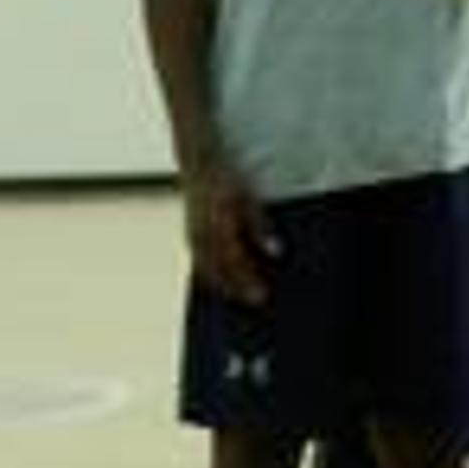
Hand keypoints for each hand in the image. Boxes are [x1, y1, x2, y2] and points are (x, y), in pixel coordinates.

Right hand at [182, 159, 273, 304]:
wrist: (196, 163)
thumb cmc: (227, 180)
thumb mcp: (249, 198)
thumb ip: (260, 226)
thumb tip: (277, 252)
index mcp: (217, 228)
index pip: (234, 265)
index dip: (248, 283)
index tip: (264, 299)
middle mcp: (201, 237)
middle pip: (220, 275)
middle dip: (237, 292)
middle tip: (257, 305)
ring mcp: (193, 239)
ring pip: (208, 274)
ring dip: (225, 289)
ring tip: (245, 300)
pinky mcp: (191, 239)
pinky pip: (202, 266)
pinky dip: (216, 279)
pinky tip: (231, 285)